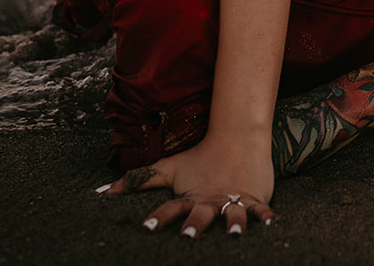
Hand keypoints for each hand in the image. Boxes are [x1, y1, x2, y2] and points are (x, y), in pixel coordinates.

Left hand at [97, 130, 275, 237]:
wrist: (236, 137)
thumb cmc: (199, 157)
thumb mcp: (169, 169)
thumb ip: (140, 180)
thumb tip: (103, 191)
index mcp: (190, 196)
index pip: (171, 208)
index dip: (159, 216)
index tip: (146, 227)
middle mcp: (210, 200)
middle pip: (201, 214)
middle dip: (195, 224)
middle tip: (188, 236)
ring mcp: (233, 198)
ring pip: (233, 213)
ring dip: (233, 223)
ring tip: (234, 233)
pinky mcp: (253, 196)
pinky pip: (260, 208)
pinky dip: (266, 216)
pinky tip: (270, 224)